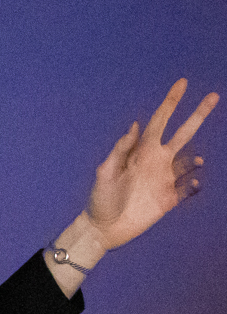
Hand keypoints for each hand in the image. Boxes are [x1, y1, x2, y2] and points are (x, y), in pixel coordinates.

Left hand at [83, 79, 217, 251]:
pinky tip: (192, 183)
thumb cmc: (99, 200)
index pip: (160, 121)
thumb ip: (120, 149)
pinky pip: (189, 188)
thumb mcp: (105, 172)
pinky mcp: (170, 198)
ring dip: (196, 159)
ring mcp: (165, 179)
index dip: (171, 102)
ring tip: (197, 161)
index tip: (182, 83)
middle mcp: (157, 161)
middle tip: (213, 96)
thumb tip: (135, 125)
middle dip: (197, 115)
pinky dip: (194, 184)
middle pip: (183, 133)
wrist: (103, 229)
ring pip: (190, 161)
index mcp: (141, 151)